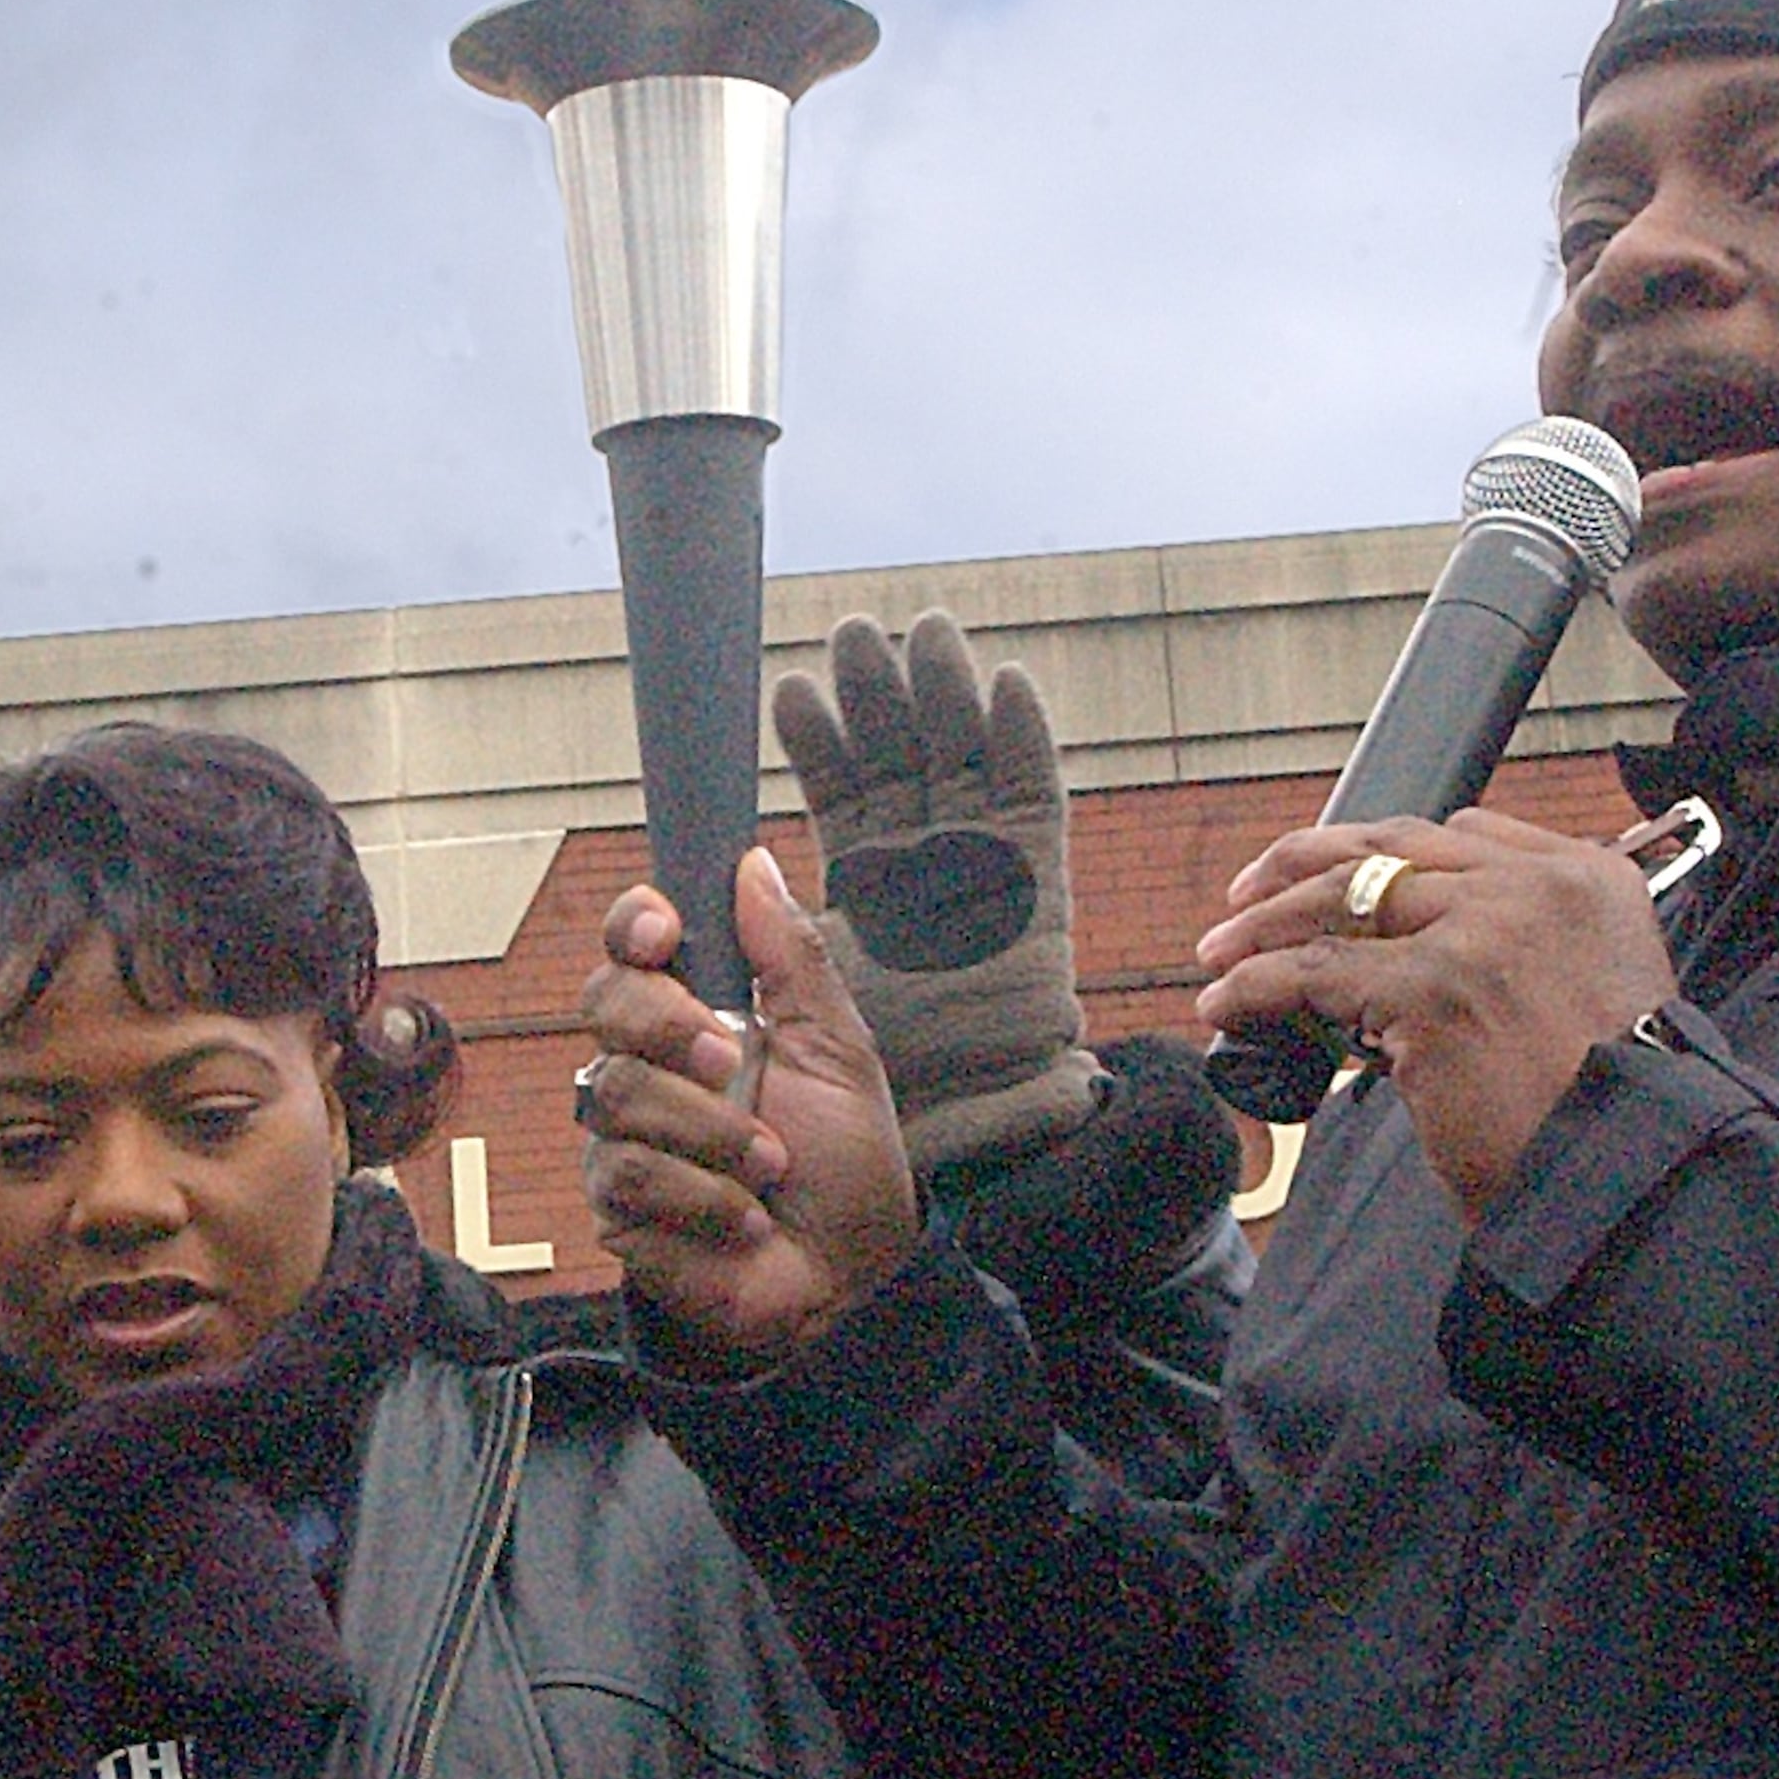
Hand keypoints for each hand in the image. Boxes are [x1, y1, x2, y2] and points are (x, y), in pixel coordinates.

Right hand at [579, 847, 920, 1364]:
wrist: (849, 1272)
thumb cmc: (844, 1159)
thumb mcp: (837, 1046)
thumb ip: (790, 957)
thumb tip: (753, 865)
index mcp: (699, 1014)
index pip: (631, 946)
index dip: (634, 924)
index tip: (664, 929)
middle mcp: (648, 1065)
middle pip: (604, 1002)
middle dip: (670, 1026)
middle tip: (731, 1061)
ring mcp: (623, 1134)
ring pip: (618, 1092)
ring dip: (712, 1133)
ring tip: (767, 1166)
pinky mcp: (614, 1205)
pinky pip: (627, 1174)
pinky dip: (704, 1197)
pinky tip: (741, 1217)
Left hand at [775, 611, 1099, 1174]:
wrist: (953, 1148)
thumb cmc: (857, 1106)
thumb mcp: (801, 1011)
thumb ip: (779, 939)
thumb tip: (742, 860)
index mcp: (860, 883)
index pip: (836, 786)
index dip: (817, 735)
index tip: (788, 688)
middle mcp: (917, 863)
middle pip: (899, 751)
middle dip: (879, 690)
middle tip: (856, 630)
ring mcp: (979, 864)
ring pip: (959, 755)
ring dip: (942, 692)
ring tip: (922, 632)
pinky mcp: (1036, 877)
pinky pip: (1032, 793)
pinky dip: (1023, 737)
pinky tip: (1007, 680)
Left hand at [1192, 809, 1675, 1217]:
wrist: (1633, 1183)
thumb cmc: (1610, 1120)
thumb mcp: (1596, 998)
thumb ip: (1530, 954)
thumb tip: (1416, 959)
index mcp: (1591, 880)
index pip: (1464, 834)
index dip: (1382, 853)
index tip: (1335, 876)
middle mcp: (1542, 888)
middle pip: (1394, 849)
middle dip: (1305, 866)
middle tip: (1247, 897)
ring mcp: (1487, 930)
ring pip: (1345, 897)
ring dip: (1266, 922)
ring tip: (1220, 953)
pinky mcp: (1436, 987)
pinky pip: (1316, 970)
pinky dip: (1257, 985)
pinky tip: (1227, 1004)